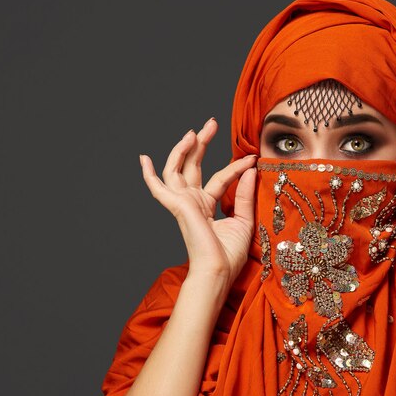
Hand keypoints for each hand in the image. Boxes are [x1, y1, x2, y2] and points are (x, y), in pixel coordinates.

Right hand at [138, 118, 256, 286]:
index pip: (221, 178)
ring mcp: (183, 204)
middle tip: (211, 123)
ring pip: (176, 169)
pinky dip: (149, 174)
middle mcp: (193, 202)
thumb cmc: (230, 255)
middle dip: (201, 144)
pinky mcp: (178, 206)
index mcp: (207, 206)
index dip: (236, 167)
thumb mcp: (245, 219)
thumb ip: (246, 194)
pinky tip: (144, 158)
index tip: (252, 158)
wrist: (219, 271)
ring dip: (183, 149)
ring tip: (194, 131)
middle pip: (193, 166)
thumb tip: (251, 169)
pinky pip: (159, 187)